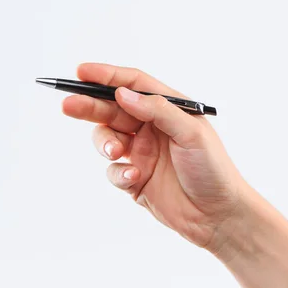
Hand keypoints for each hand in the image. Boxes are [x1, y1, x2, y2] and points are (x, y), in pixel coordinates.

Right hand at [62, 63, 245, 250]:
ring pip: (107, 138)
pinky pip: (113, 170)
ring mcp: (141, 153)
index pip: (133, 85)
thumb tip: (123, 94)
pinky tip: (134, 178)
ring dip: (105, 143)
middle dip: (89, 106)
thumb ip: (158, 110)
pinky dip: (117, 173)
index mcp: (167, 109)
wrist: (218, 215)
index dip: (106, 76)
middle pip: (112, 109)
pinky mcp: (134, 178)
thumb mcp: (191, 132)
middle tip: (68, 104)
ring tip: (115, 152)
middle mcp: (151, 128)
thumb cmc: (213, 169)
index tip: (81, 72)